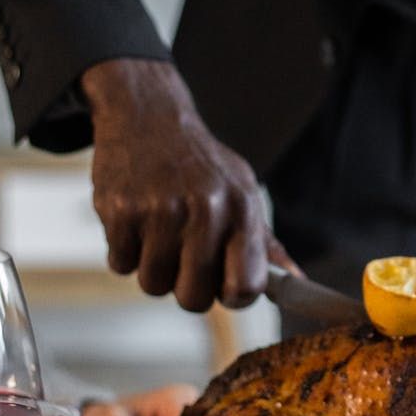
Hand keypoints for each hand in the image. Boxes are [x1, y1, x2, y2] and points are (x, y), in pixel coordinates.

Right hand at [82, 59, 301, 311]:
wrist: (149, 117)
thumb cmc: (202, 164)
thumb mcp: (242, 191)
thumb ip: (264, 242)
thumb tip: (296, 280)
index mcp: (242, 208)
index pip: (247, 286)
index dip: (234, 296)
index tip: (225, 286)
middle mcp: (205, 209)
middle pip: (195, 298)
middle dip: (187, 289)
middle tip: (184, 259)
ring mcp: (160, 209)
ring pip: (154, 285)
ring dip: (153, 269)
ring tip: (160, 233)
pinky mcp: (120, 209)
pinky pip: (120, 265)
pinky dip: (125, 251)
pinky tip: (136, 221)